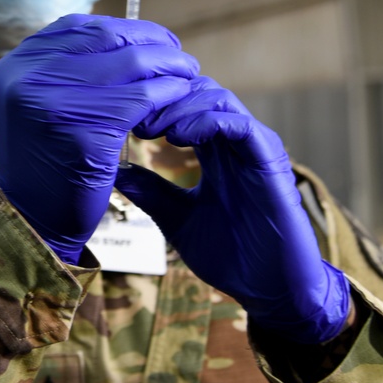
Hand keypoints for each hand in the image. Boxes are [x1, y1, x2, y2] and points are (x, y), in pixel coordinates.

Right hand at [0, 14, 197, 263]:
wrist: (34, 223)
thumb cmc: (47, 164)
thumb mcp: (39, 106)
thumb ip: (65, 70)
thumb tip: (120, 34)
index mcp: (14, 67)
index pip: (78, 28)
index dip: (122, 29)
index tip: (154, 38)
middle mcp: (26, 78)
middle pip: (105, 40)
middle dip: (150, 43)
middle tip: (179, 55)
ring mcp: (52, 103)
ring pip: (130, 65)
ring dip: (168, 68)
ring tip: (187, 75)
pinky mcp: (84, 131)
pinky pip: (142, 100)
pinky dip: (167, 95)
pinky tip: (179, 101)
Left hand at [114, 76, 349, 343]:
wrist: (270, 291)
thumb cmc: (230, 256)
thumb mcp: (177, 219)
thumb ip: (151, 191)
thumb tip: (112, 171)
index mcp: (215, 152)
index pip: (185, 104)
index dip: (153, 104)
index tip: (123, 119)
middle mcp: (235, 143)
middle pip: (199, 91)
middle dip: (164, 98)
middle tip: (134, 118)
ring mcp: (255, 148)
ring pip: (218, 98)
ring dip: (180, 106)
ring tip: (152, 126)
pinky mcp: (270, 161)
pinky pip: (239, 125)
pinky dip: (207, 121)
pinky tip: (178, 136)